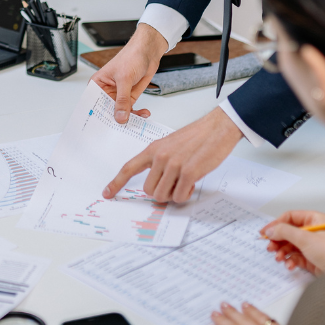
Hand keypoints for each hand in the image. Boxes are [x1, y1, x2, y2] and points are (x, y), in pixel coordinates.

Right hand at [92, 23, 167, 122]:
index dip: (96, 116)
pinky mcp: (129, 97)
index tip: (102, 128)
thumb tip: (120, 117)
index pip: (93, 104)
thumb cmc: (131, 56)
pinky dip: (138, 114)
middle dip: (115, 120)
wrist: (148, 52)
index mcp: (98, 84)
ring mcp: (118, 95)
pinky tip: (143, 114)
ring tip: (137, 121)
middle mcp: (106, 91)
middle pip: (106, 111)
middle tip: (121, 129)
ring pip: (120, 113)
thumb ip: (122, 100)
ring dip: (129, 118)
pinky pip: (131, 110)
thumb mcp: (125, 79)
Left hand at [103, 107, 242, 202]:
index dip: (116, 183)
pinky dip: (185, 195)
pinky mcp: (189, 172)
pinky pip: (179, 196)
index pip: (129, 168)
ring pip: (162, 196)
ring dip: (173, 195)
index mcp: (153, 149)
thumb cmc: (197, 136)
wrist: (217, 128)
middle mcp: (160, 156)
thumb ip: (160, 161)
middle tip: (174, 185)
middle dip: (161, 192)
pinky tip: (192, 184)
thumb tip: (156, 182)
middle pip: (148, 190)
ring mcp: (174, 164)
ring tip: (185, 182)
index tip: (107, 193)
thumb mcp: (171, 144)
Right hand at [261, 210, 324, 275]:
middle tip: (270, 247)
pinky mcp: (311, 259)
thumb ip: (285, 232)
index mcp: (315, 220)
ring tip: (279, 257)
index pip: (290, 217)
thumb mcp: (305, 238)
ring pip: (290, 245)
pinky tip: (289, 264)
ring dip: (282, 252)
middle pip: (288, 232)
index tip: (266, 231)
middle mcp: (313, 231)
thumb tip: (271, 230)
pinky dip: (290, 260)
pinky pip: (295, 257)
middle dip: (278, 240)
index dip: (277, 224)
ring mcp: (312, 245)